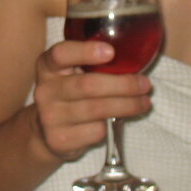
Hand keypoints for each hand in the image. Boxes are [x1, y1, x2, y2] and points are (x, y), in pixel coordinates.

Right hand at [29, 40, 151, 161]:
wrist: (47, 132)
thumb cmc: (71, 94)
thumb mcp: (72, 74)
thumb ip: (91, 64)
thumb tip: (133, 60)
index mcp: (48, 66)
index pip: (61, 54)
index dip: (85, 51)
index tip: (111, 52)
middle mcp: (45, 90)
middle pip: (88, 85)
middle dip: (123, 85)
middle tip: (144, 84)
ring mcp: (50, 116)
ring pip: (97, 110)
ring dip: (127, 106)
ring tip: (144, 103)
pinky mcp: (59, 139)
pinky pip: (96, 131)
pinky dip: (111, 126)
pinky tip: (116, 122)